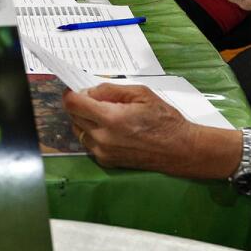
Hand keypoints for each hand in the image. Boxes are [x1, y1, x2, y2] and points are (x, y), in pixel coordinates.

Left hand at [63, 84, 199, 173]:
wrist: (180, 149)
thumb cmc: (164, 119)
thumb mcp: (140, 93)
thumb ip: (110, 90)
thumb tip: (88, 91)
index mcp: (110, 118)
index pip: (73, 104)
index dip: (71, 93)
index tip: (75, 89)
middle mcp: (102, 138)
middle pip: (73, 116)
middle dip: (79, 104)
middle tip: (95, 99)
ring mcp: (103, 152)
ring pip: (78, 130)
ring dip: (84, 119)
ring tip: (105, 114)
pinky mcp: (106, 161)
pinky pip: (88, 143)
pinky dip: (92, 133)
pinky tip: (110, 128)